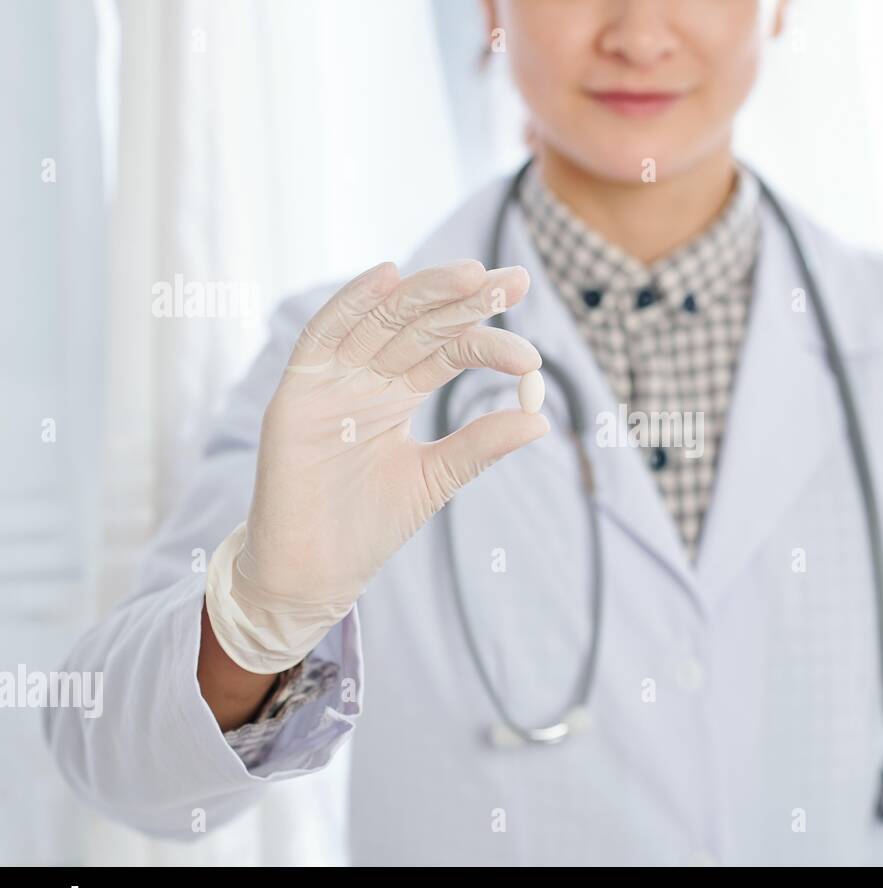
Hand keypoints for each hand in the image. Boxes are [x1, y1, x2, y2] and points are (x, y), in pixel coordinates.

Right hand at [206, 259, 547, 673]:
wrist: (314, 574)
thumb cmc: (368, 527)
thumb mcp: (435, 479)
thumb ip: (480, 446)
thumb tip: (541, 420)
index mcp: (398, 393)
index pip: (449, 348)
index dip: (488, 334)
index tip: (532, 345)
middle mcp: (366, 377)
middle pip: (421, 323)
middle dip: (467, 299)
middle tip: (516, 281)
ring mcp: (332, 380)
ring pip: (381, 321)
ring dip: (424, 292)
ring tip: (471, 274)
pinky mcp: (297, 393)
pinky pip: (322, 336)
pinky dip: (350, 304)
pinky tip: (386, 276)